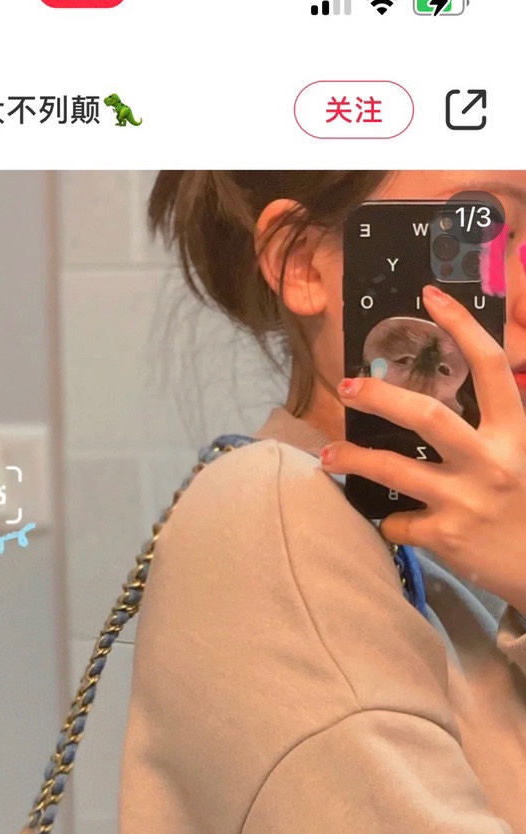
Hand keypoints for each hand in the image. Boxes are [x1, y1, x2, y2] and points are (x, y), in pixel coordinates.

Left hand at [319, 286, 525, 616]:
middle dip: (380, 396)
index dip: (461, 324)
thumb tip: (448, 391)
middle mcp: (489, 461)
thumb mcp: (521, 453)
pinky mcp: (445, 536)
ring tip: (327, 455)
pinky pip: (398, 521)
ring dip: (353, 459)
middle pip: (426, 415)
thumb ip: (494, 423)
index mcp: (513, 432)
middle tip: (347, 386)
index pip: (490, 364)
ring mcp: (464, 500)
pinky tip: (395, 519)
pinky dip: (391, 520)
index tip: (430, 296)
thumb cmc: (524, 504)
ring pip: (393, 469)